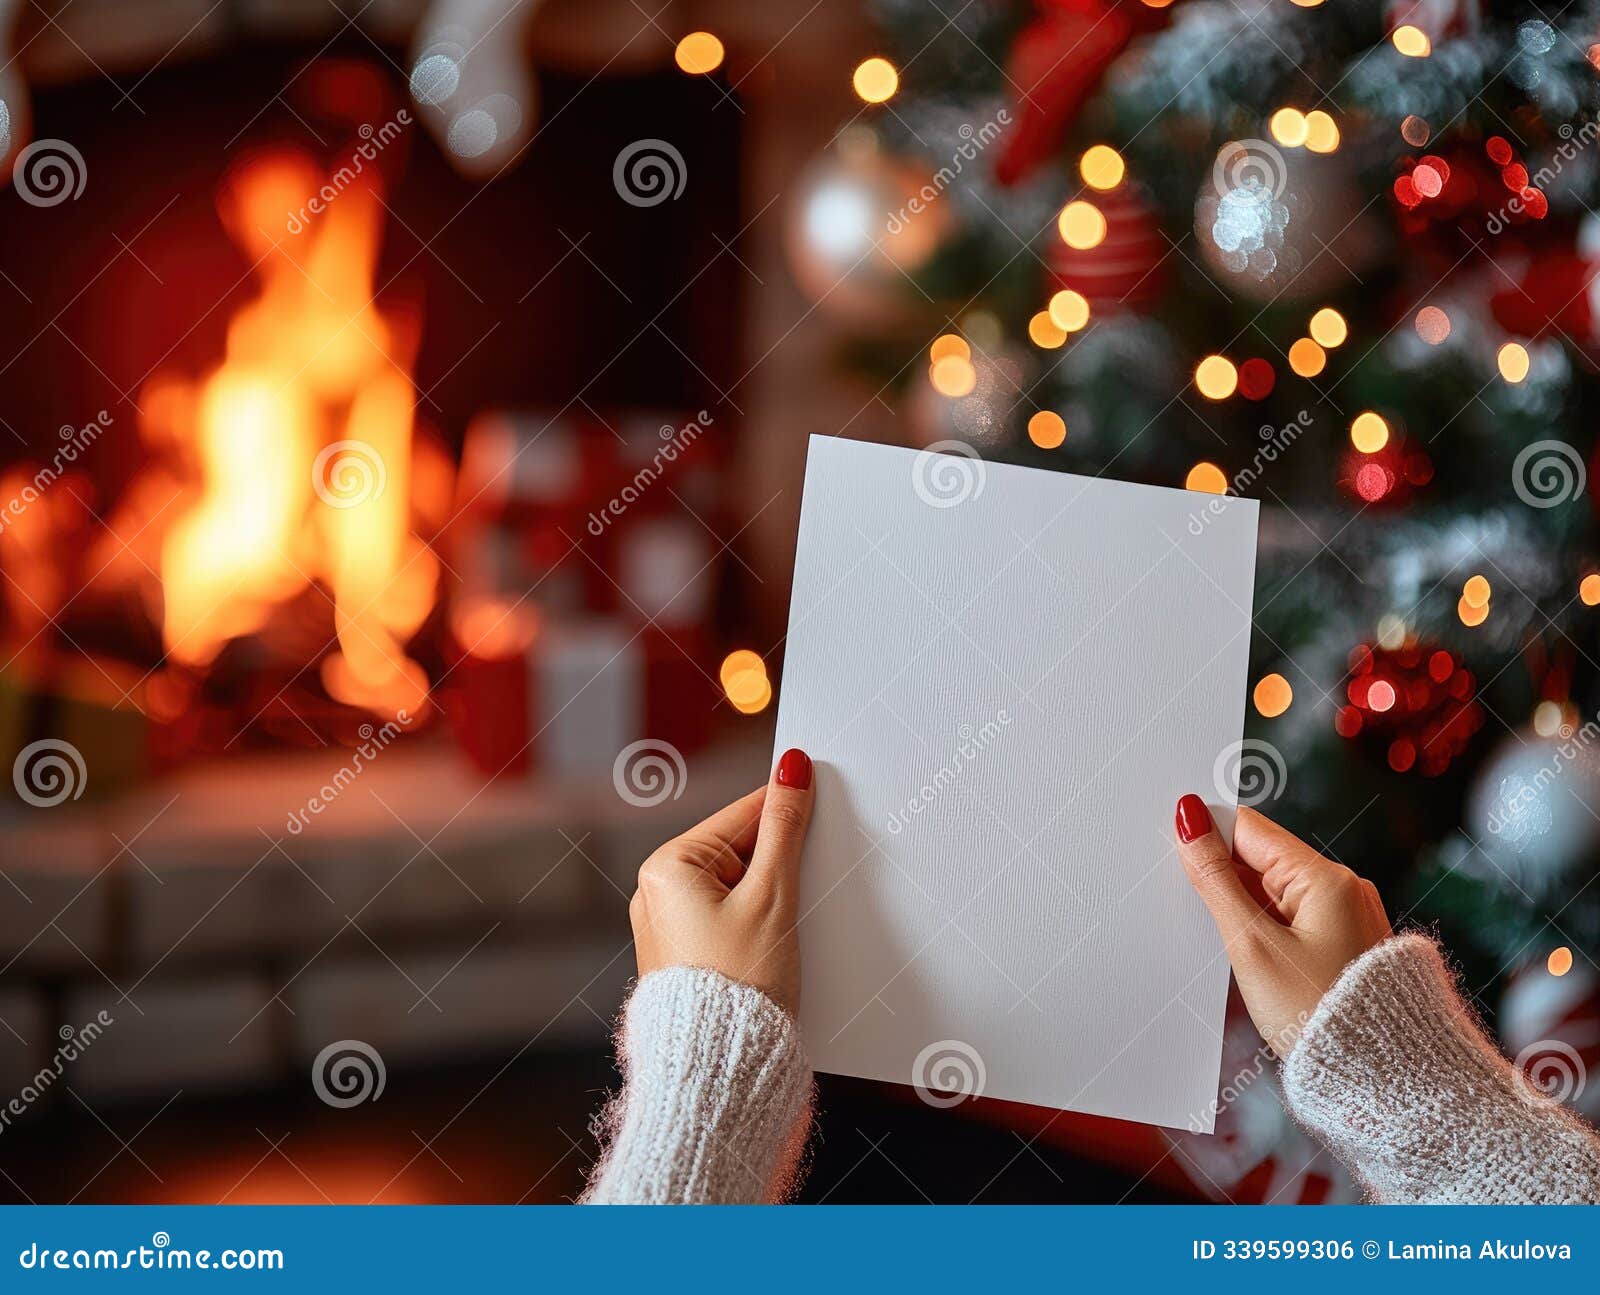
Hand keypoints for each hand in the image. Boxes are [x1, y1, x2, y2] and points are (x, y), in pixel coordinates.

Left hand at [629, 749, 814, 1015]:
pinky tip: (773, 946)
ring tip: (786, 928)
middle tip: (806, 888)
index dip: (786, 810)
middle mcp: (655, 892)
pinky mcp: (682, 957)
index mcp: (666, 866)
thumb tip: (793, 769)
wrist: (720, 1069)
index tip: (821, 796)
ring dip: (770, 899)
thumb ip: (785, 828)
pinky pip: (725, 920)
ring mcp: (666, 928)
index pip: (740, 815)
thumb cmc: (740, 984)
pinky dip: (755, 924)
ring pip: (735, 889)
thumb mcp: (772, 896)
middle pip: (737, 852)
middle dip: (778, 866)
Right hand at [1173, 796, 1390, 1056]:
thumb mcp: (1251, 944)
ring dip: (1244, 907)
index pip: (1250, 828)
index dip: (1207, 835)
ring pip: (1275, 890)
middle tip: (1199, 910)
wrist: (1379, 1081)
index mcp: (1327, 877)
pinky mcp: (1345, 942)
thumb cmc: (1317, 1016)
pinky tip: (1254, 955)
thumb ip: (1215, 878)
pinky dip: (1266, 927)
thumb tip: (1189, 819)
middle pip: (1262, 857)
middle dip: (1224, 876)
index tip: (1172, 851)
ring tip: (1234, 945)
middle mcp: (1345, 888)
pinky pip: (1293, 916)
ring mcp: (1348, 916)